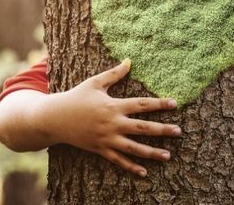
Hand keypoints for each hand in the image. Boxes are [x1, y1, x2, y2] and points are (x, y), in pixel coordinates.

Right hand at [39, 59, 180, 176]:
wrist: (54, 118)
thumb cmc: (76, 97)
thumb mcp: (94, 83)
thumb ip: (114, 74)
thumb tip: (130, 61)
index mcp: (113, 106)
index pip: (141, 104)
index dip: (159, 104)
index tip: (175, 104)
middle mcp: (112, 124)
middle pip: (142, 127)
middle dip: (162, 130)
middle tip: (179, 131)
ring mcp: (106, 139)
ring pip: (133, 148)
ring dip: (151, 152)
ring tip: (168, 155)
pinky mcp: (100, 150)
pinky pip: (118, 160)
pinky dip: (131, 167)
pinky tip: (144, 172)